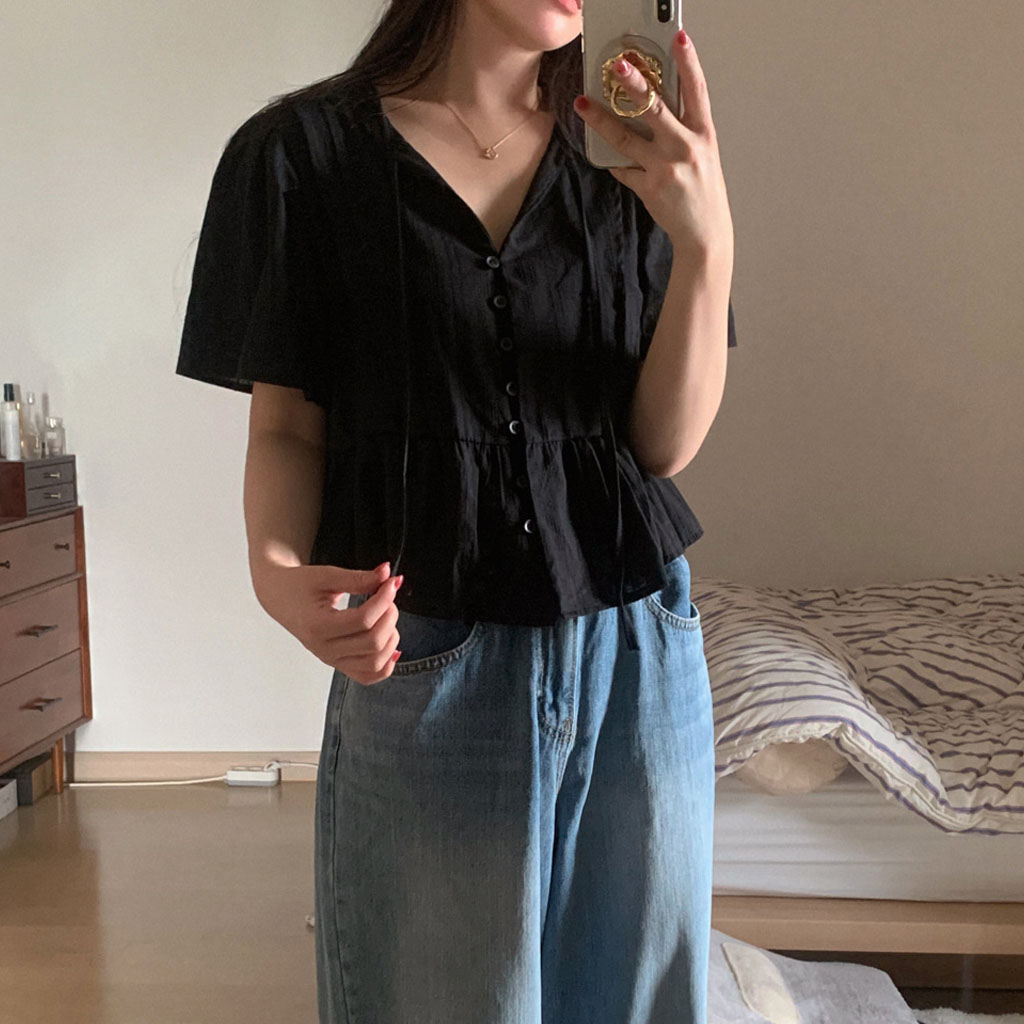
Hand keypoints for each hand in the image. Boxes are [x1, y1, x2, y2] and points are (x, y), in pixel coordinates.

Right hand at [253, 561, 404, 685]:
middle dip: (390, 616)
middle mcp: (324, 649)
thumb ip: (358, 578)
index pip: (363, 620)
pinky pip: (369, 676)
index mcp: (317, 626)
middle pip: (373, 642)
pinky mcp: (339, 664)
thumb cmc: (300, 586)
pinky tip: (390, 643)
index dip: (384, 600)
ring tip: (386, 615)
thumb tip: (387, 574)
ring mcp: (332, 660)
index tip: (391, 583)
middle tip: (387, 595)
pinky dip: (386, 664)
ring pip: (375, 663)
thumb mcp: (326, 575)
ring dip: (391, 638)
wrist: (281, 598)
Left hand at [573, 29, 733, 266]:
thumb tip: (654, 104)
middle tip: (617, 66)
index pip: (696, 90)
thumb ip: (684, 129)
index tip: (678, 38)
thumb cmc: (703, 190)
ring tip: (582, 104)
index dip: (688, 62)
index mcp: (703, 134)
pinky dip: (613, 163)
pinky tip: (604, 156)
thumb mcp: (702, 153)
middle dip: (635, 84)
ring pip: (626, 137)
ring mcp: (665, 168)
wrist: (704, 232)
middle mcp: (685, 147)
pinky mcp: (649, 187)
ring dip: (601, 119)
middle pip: (655, 108)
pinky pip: (623, 169)